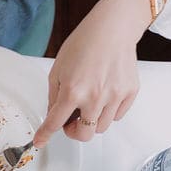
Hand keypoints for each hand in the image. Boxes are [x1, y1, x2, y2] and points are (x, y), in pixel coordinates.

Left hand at [33, 0, 151, 146]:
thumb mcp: (58, 71)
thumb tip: (55, 118)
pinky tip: (104, 95)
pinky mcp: (130, 92)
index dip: (45, 135)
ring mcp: (115, 96)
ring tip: (89, 104)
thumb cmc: (83, 45)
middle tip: (72, 120)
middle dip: (75, 132)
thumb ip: (54, 97)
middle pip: (84, 135)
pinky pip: (117, 116)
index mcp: (72, 91)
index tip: (40, 141)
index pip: (55, 123)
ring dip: (92, 121)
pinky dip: (108, 112)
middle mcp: (95, 97)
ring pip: (101, 128)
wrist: (112, 29)